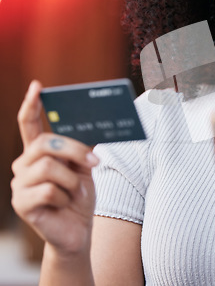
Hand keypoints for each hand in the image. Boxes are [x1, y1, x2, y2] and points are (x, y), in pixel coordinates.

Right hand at [11, 80, 99, 254]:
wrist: (78, 230)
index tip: (37, 86)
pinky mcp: (22, 204)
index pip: (30, 124)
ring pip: (49, 166)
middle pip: (47, 143)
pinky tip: (65, 203)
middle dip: (75, 151)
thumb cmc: (78, 196)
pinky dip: (66, 196)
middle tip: (93, 163)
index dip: (31, 105)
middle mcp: (23, 165)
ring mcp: (19, 184)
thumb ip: (82, 148)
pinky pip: (50, 190)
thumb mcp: (84, 168)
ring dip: (72, 180)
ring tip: (75, 191)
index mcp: (38, 153)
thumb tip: (94, 126)